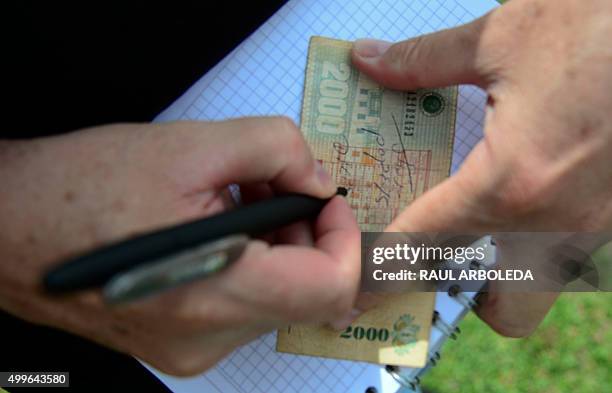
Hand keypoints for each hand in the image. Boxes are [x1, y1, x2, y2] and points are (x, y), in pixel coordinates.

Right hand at [0, 118, 360, 374]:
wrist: (13, 228)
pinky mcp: (181, 342)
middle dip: (304, 230)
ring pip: (276, 296)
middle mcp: (208, 339)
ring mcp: (194, 348)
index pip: (330, 287)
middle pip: (305, 291)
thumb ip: (273, 149)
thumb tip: (316, 177)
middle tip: (272, 184)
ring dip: (276, 243)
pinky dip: (249, 261)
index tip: (325, 198)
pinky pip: (243, 303)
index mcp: (214, 295)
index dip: (344, 237)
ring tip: (237, 198)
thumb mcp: (187, 147)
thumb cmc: (81, 189)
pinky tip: (218, 224)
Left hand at [351, 0, 611, 335]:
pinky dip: (542, 239)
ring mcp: (601, 223)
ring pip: (544, 284)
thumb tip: (367, 60)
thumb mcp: (500, 40)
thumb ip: (423, 62)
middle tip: (437, 258)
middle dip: (465, 296)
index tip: (367, 279)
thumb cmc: (597, 24)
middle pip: (506, 310)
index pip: (425, 241)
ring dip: (506, 271)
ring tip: (477, 227)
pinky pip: (573, 250)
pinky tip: (527, 191)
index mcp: (511, 185)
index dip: (386, 263)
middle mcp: (560, 222)